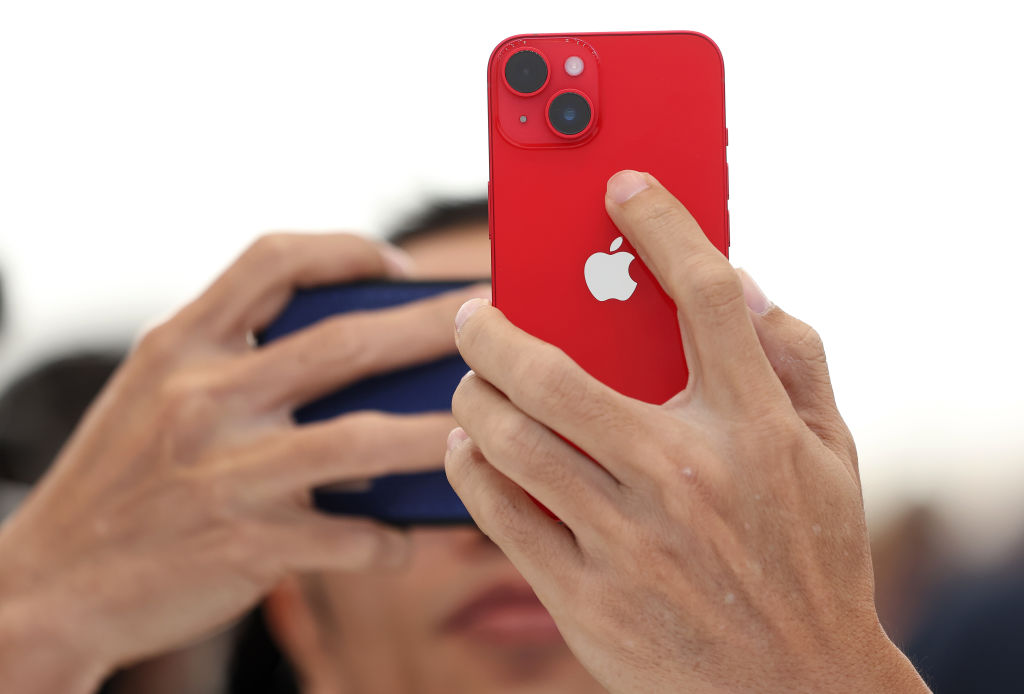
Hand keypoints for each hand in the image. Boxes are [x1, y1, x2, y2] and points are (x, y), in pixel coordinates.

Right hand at [0, 233, 486, 692]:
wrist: (53, 582)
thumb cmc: (122, 479)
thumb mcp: (156, 394)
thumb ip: (237, 362)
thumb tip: (361, 357)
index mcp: (181, 346)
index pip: (273, 261)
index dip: (348, 250)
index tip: (401, 266)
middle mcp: (203, 398)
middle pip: (344, 343)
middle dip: (430, 327)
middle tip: (489, 325)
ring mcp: (226, 473)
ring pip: (364, 441)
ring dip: (437, 434)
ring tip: (487, 430)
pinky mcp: (247, 545)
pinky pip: (350, 537)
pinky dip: (391, 537)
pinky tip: (410, 537)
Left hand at [446, 171, 928, 692]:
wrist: (794, 690)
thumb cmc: (811, 560)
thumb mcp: (832, 456)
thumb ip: (797, 361)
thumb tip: (743, 285)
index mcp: (755, 431)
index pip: (704, 299)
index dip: (663, 227)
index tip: (624, 187)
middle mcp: (685, 476)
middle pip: (558, 372)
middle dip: (493, 328)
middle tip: (470, 313)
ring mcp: (628, 540)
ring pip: (512, 440)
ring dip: (472, 395)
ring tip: (468, 380)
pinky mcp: (584, 596)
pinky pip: (499, 512)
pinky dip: (468, 466)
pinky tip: (467, 444)